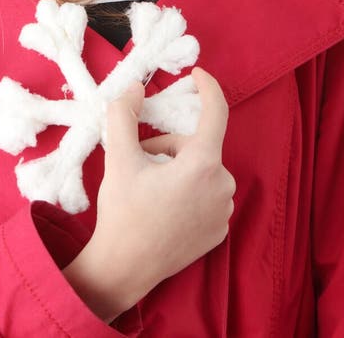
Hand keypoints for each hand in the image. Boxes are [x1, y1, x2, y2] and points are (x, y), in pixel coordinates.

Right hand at [87, 66, 235, 304]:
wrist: (123, 269)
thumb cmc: (123, 213)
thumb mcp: (119, 158)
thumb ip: (123, 115)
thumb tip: (134, 87)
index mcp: (203, 164)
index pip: (216, 112)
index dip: (207, 88)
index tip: (196, 75)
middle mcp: (222, 186)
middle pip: (196, 146)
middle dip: (168, 147)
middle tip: (139, 162)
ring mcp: (224, 212)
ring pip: (201, 170)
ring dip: (177, 170)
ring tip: (149, 189)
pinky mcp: (219, 231)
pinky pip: (206, 195)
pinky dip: (186, 192)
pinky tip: (163, 209)